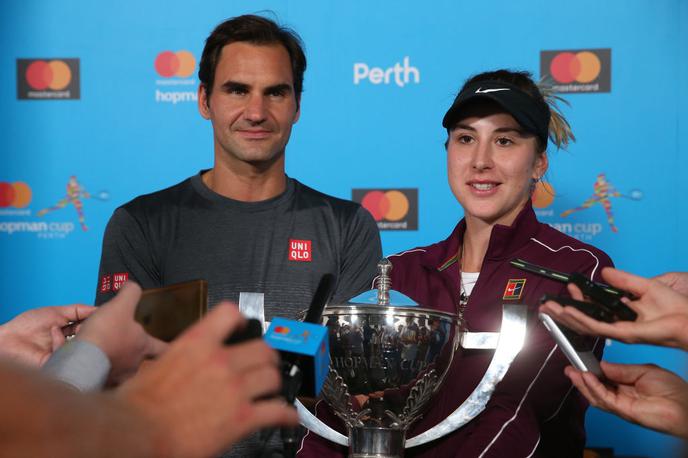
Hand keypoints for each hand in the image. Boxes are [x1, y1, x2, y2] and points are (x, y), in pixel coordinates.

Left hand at [0, 303, 95, 366]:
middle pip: (89, 340)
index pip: (89, 329)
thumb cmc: (26, 326)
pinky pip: (67, 355)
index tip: (101, 316)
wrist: (8, 339)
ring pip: (82, 349)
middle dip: (90, 330)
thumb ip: (79, 310)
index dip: (95, 323)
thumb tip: (98, 309)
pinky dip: (61, 340)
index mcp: (69, 333)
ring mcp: (63, 355)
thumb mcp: (57, 312)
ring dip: (78, 335)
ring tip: (70, 326)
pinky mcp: (57, 364)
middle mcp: (68, 345)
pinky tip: (54, 333)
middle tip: (90, 322)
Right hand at [76, 282, 166, 383]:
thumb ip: (130, 293)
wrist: (81, 360)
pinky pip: (104, 378)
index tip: (172, 349)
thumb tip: (132, 285)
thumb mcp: (120, 305)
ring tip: (104, 353)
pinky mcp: (101, 384)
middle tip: (122, 345)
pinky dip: (99, 370)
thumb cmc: (105, 334)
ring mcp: (118, 377)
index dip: (167, 347)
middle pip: (139, 360)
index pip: (163, 348)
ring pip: (121, 370)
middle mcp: (134, 365)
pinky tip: (93, 364)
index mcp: (143, 346)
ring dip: (114, 362)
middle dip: (132, 352)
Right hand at [115, 301, 297, 456]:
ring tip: (272, 389)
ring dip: (274, 384)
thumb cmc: (135, 405)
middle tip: (265, 364)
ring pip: (273, 377)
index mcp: (197, 343)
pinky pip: (277, 411)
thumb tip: (186, 364)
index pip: (230, 314)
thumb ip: (182, 359)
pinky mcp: (242, 418)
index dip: (242, 320)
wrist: (133, 433)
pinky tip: (287, 415)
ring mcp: (235, 389)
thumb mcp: (156, 365)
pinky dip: (286, 414)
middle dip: (266, 358)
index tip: (246, 326)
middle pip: (263, 349)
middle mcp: (221, 361)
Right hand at [539, 267, 687, 349]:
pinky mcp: (624, 334)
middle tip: (547, 305)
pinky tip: (567, 312)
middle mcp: (617, 325)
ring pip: (585, 325)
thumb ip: (622, 280)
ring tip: (550, 309)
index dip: (578, 298)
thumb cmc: (675, 308)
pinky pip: (597, 327)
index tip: (570, 287)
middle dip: (563, 313)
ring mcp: (619, 331)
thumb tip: (604, 273)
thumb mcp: (644, 286)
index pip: (592, 308)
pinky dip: (580, 320)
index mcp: (622, 316)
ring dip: (565, 317)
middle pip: (584, 320)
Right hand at [565, 361, 687, 438]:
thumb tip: (601, 365)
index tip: (581, 361)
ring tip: (573, 371)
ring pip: (595, 395)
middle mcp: (622, 396)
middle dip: (581, 378)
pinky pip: (604, 398)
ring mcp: (621, 405)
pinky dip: (594, 387)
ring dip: (582, 383)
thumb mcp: (643, 370)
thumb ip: (620, 369)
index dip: (591, 370)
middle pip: (595, 388)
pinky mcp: (623, 411)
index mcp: (627, 385)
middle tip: (569, 367)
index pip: (603, 378)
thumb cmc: (673, 390)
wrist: (685, 404)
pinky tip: (587, 377)